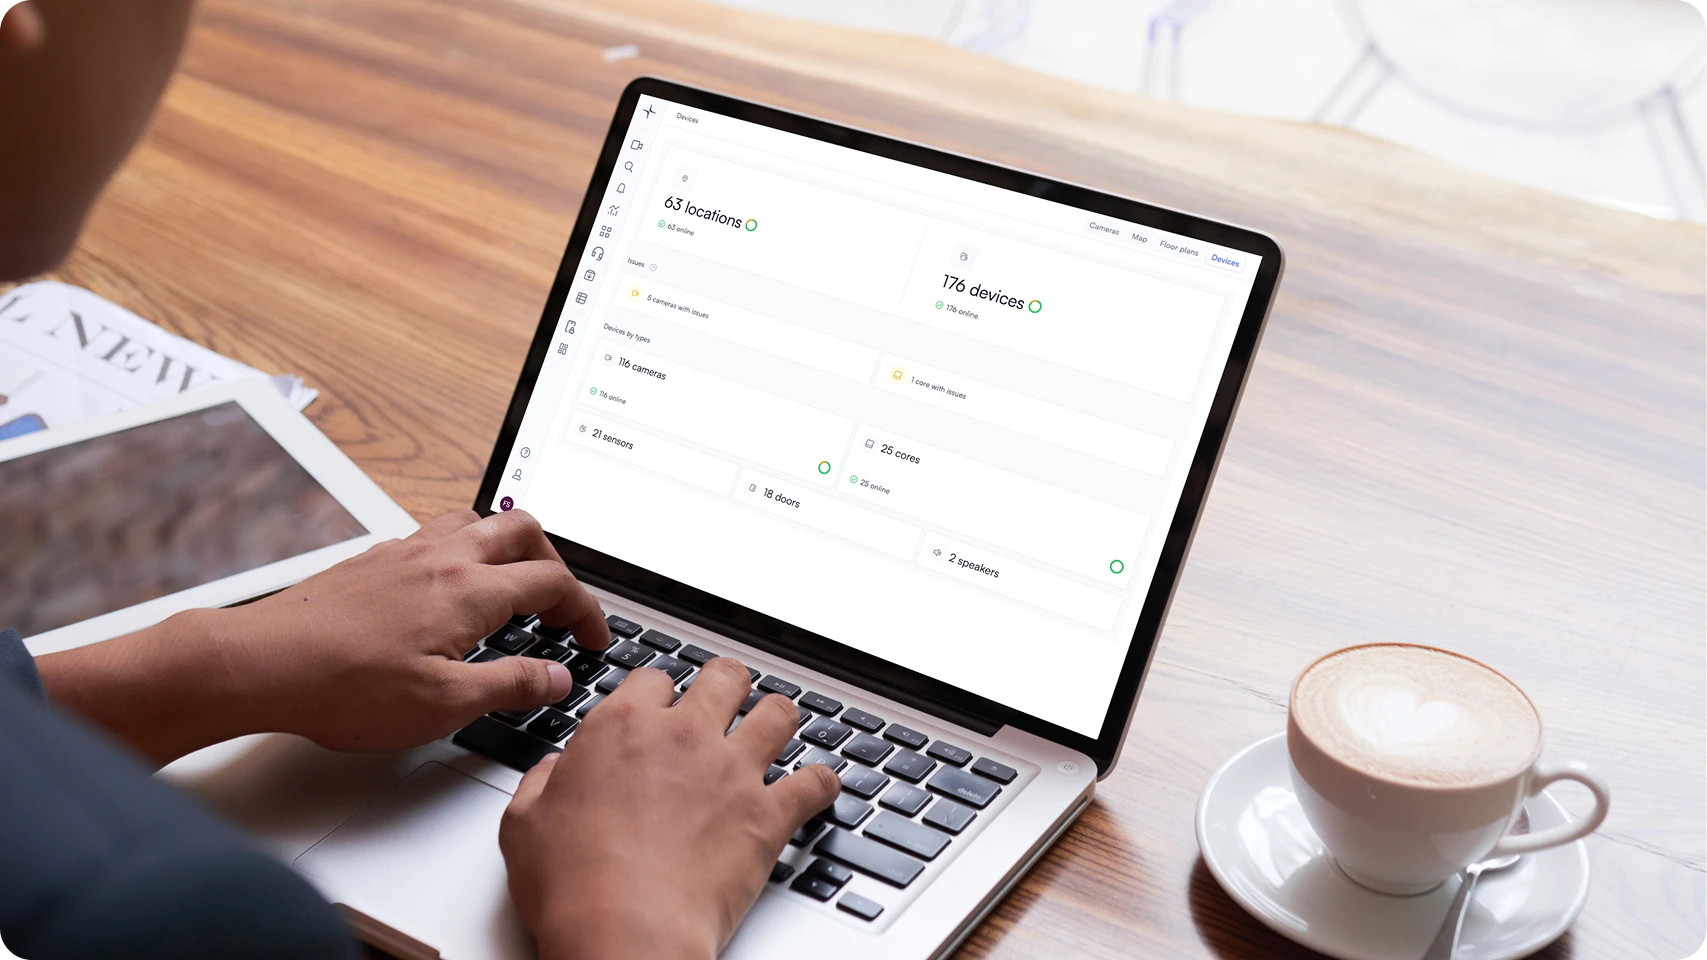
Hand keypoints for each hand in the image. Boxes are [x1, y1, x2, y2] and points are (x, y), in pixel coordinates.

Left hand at [37, 509, 611, 763]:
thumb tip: (556, 677)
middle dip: (555, 562)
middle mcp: (443, 558)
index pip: (553, 584)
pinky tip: (449, 589)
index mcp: (471, 591)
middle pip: (524, 530)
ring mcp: (405, 552)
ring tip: (512, 586)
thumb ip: (511, 686)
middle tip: (560, 603)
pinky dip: (464, 551)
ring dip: (508, 546)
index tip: (593, 636)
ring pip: (478, 521)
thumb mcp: (444, 705)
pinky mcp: (375, 560)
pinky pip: (436, 533)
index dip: (586, 610)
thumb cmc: (342, 685)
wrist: (262, 664)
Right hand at [499, 660, 840, 959]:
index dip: (657, 693)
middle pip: (724, 678)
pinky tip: (818, 786)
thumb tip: (551, 771)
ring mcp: (732, 772)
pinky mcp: (767, 815)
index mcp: (623, 728)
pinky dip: (821, 784)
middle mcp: (683, 737)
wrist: (625, 933)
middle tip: (725, 699)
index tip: (659, 708)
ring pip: (777, 713)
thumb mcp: (524, 825)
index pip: (653, 679)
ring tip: (775, 726)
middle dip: (726, 685)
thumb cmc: (574, 886)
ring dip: (778, 718)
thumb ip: (541, 784)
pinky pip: (814, 783)